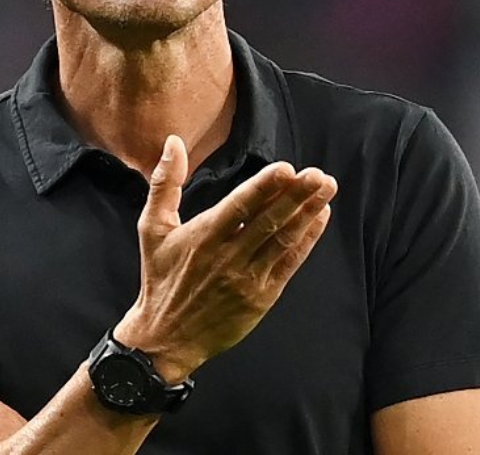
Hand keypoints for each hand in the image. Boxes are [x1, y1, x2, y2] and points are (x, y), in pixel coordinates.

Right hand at [114, 135, 336, 381]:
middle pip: (268, 222)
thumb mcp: (152, 228)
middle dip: (296, 197)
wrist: (165, 337)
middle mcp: (228, 257)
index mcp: (203, 237)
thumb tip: (173, 143)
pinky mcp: (261, 297)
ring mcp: (247, 279)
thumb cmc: (159, 277)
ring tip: (327, 190)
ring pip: (283, 242)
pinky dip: (306, 242)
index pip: (239, 207)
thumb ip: (165, 183)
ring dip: (308, 214)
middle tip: (319, 176)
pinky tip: (319, 220)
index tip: (287, 169)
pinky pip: (288, 264)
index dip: (264, 188)